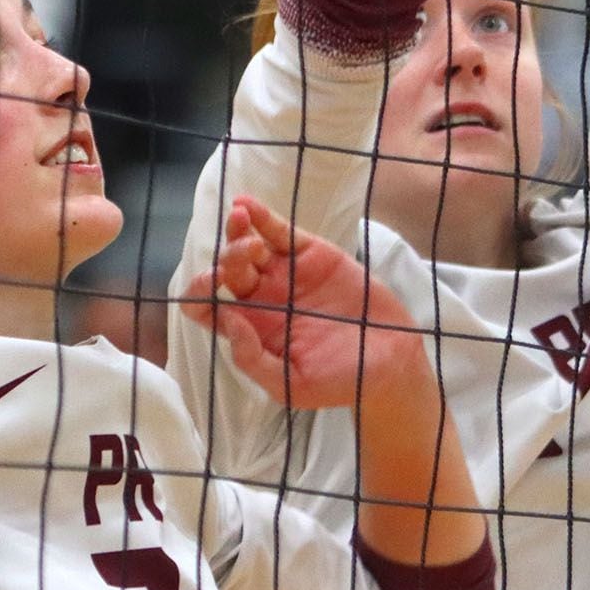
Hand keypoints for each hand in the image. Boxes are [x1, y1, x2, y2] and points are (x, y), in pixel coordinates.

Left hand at [178, 195, 422, 410]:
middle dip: (226, 259)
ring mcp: (286, 274)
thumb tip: (227, 320)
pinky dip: (262, 216)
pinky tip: (246, 204)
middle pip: (228, 271)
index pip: (209, 309)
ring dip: (237, 232)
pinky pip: (281, 232)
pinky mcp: (311, 254)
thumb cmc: (337, 381)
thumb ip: (253, 359)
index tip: (207, 288)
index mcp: (252, 330)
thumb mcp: (290, 385)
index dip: (199, 295)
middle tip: (241, 260)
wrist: (390, 362)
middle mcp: (262, 299)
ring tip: (239, 222)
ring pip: (250, 245)